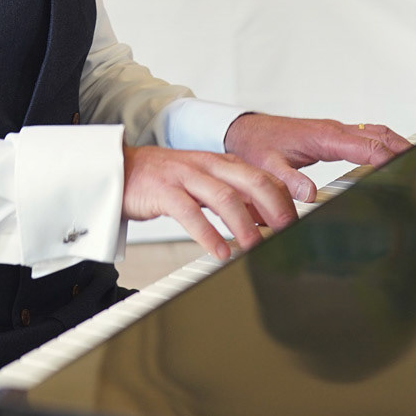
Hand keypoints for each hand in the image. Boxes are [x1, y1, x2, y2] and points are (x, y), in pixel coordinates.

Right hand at [121, 146, 298, 261]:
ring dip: (244, 223)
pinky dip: (208, 234)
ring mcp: (184, 176)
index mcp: (219, 162)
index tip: (298, 221)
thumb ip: (232, 195)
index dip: (283, 198)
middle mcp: (206, 165)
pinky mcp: (163, 191)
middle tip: (287, 231)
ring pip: (223, 196)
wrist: (118, 169)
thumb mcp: (202, 182)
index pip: (261, 175)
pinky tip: (219, 252)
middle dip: (274, 206)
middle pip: (251, 180)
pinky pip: (190, 213)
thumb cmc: (163, 181)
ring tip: (255, 247)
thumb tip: (264, 218)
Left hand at [222, 114, 410, 203]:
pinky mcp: (332, 134)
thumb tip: (309, 195)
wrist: (245, 131)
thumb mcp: (267, 166)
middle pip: (378, 135)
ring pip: (374, 132)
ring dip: (396, 143)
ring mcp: (334, 130)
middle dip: (403, 148)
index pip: (365, 146)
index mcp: (323, 137)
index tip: (406, 167)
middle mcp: (333, 130)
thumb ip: (287, 180)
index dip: (388, 157)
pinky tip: (390, 155)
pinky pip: (365, 135)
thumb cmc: (257, 145)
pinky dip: (383, 142)